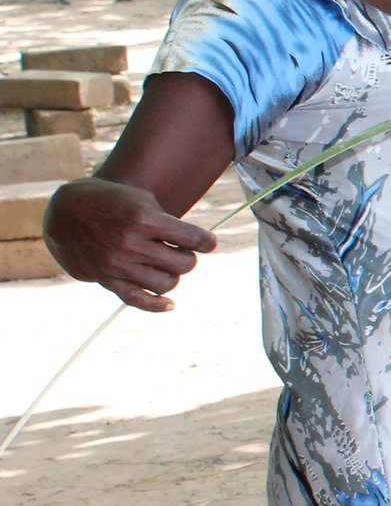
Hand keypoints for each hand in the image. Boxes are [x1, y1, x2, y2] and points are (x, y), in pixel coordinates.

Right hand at [42, 179, 216, 311]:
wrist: (67, 212)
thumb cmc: (113, 201)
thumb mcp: (142, 199)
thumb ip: (168, 221)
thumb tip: (197, 243)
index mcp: (142, 219)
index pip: (192, 238)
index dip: (206, 242)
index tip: (209, 243)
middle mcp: (130, 244)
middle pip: (183, 264)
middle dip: (189, 257)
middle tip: (181, 250)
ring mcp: (118, 264)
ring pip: (167, 284)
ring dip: (174, 275)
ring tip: (167, 264)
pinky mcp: (108, 279)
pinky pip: (137, 300)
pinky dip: (157, 305)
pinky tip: (169, 304)